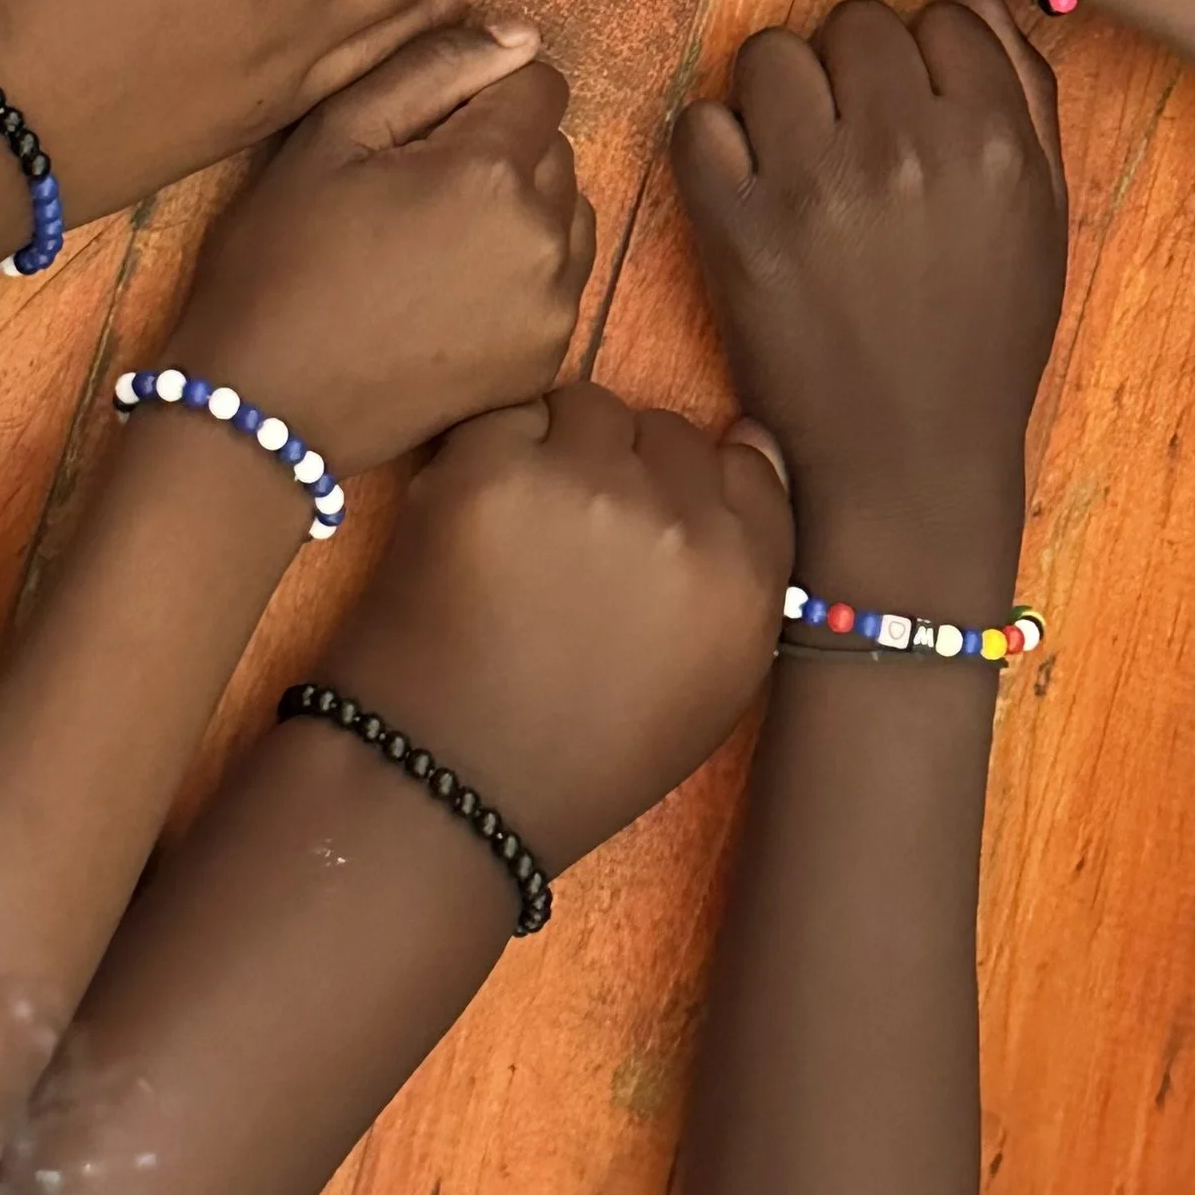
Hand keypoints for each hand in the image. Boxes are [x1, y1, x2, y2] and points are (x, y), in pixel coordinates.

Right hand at [161, 23, 594, 472]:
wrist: (267, 406)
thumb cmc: (283, 258)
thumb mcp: (334, 134)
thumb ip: (435, 65)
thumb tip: (520, 35)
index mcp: (493, 171)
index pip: (539, 79)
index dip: (479, 92)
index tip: (421, 133)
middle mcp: (545, 238)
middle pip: (555, 144)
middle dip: (500, 149)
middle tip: (415, 191)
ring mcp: (554, 307)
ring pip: (566, 210)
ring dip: (520, 209)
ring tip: (435, 243)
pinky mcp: (547, 359)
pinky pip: (559, 279)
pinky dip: (521, 272)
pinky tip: (449, 293)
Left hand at [320, 382, 791, 867]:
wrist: (448, 787)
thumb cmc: (586, 752)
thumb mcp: (711, 684)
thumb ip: (745, 565)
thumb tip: (746, 437)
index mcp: (745, 581)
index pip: (747, 462)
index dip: (691, 484)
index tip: (651, 518)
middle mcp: (679, 523)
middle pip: (665, 430)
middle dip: (625, 467)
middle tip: (574, 538)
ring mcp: (584, 486)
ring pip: (587, 407)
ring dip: (558, 447)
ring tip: (521, 528)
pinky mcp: (492, 467)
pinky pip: (507, 415)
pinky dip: (489, 456)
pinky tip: (473, 524)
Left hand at [674, 0, 1065, 608]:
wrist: (907, 459)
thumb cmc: (984, 335)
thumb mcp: (1041, 215)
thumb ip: (1023, 92)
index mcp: (992, 142)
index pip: (942, 15)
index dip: (924, 58)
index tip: (914, 109)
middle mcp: (905, 147)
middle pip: (852, 20)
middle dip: (851, 68)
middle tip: (853, 135)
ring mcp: (813, 183)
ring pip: (770, 52)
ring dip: (779, 94)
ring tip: (798, 158)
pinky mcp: (735, 225)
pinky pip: (700, 121)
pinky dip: (716, 147)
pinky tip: (749, 188)